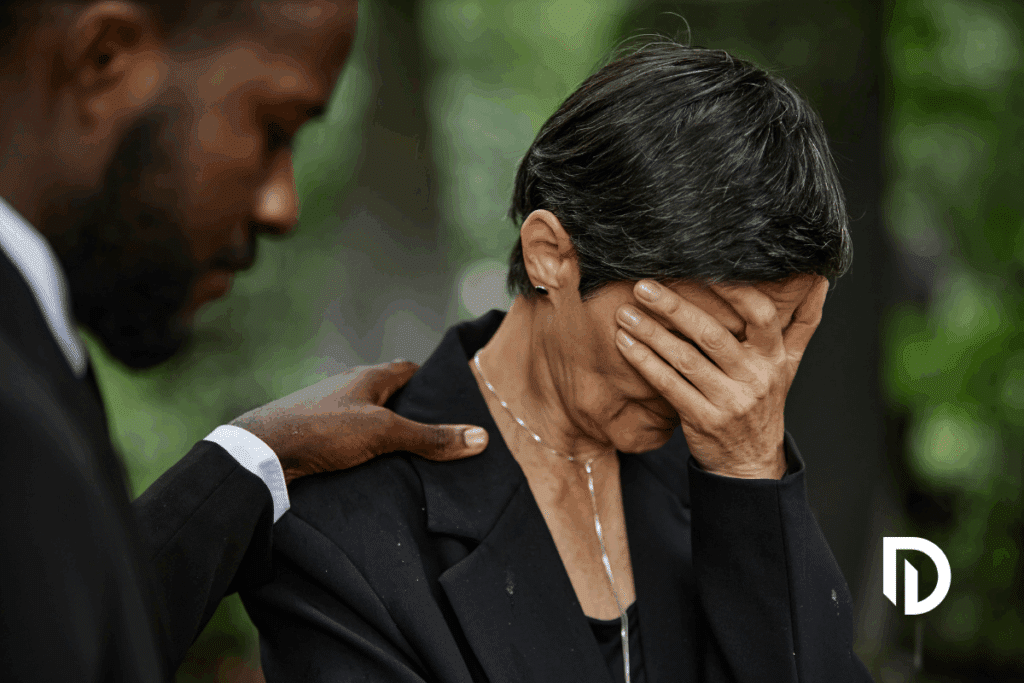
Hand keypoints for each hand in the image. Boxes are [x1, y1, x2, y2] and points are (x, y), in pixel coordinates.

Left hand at [231, 361, 488, 482]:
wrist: (261, 452)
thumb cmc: (322, 430)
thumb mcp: (384, 433)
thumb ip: (430, 437)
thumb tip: (480, 437)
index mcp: (368, 377)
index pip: (409, 370)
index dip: (432, 382)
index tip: (452, 398)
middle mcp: (349, 389)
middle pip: (391, 395)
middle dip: (414, 412)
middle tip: (440, 434)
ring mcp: (330, 412)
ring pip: (370, 419)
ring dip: (389, 434)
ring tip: (415, 457)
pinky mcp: (316, 436)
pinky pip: (352, 439)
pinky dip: (368, 450)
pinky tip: (377, 470)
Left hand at [614, 277, 828, 478]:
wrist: (751, 461)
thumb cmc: (764, 401)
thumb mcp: (788, 364)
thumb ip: (803, 321)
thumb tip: (820, 279)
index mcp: (773, 357)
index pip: (759, 315)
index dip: (733, 290)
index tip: (700, 266)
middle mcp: (754, 377)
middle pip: (712, 334)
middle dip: (675, 307)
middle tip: (644, 285)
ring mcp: (729, 400)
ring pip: (685, 359)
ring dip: (651, 333)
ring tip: (624, 312)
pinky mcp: (702, 419)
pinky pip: (668, 385)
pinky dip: (644, 362)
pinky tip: (625, 343)